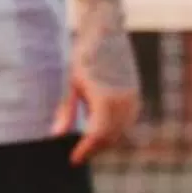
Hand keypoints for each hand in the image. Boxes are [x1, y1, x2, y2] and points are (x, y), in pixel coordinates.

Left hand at [49, 40, 143, 165]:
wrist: (106, 32)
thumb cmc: (84, 55)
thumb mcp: (70, 82)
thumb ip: (65, 110)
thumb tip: (57, 135)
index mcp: (106, 100)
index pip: (97, 136)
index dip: (85, 150)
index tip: (73, 160)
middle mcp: (123, 102)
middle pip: (109, 137)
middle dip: (94, 148)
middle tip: (77, 156)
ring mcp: (132, 99)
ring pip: (120, 130)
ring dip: (104, 140)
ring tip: (86, 145)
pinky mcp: (134, 95)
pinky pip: (126, 121)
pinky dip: (113, 129)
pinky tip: (99, 129)